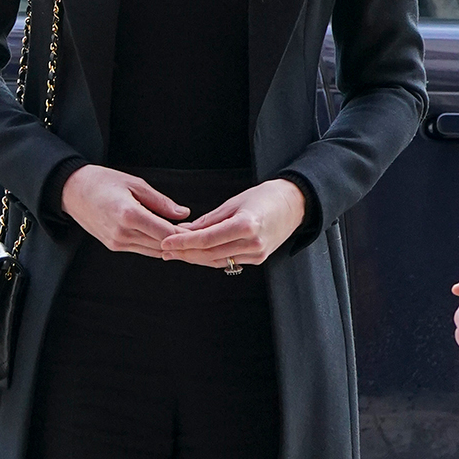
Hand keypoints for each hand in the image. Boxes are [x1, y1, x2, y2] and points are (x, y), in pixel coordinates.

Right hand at [61, 164, 189, 254]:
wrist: (72, 191)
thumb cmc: (102, 181)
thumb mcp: (135, 184)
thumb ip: (161, 202)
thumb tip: (184, 214)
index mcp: (129, 215)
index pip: (166, 233)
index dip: (185, 234)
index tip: (198, 229)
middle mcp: (123, 233)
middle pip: (162, 246)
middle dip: (180, 242)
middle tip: (198, 234)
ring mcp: (117, 242)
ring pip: (153, 251)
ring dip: (169, 246)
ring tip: (185, 237)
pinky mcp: (114, 246)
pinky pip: (142, 249)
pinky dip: (155, 245)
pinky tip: (166, 238)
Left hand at [159, 179, 304, 268]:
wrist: (294, 204)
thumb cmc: (264, 197)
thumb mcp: (234, 203)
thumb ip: (209, 220)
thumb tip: (185, 230)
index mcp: (246, 226)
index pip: (207, 239)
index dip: (183, 243)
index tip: (166, 243)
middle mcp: (252, 243)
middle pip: (209, 254)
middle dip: (184, 253)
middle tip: (165, 251)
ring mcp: (257, 254)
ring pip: (216, 260)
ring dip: (194, 258)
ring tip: (175, 254)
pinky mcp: (258, 259)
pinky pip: (227, 261)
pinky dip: (209, 258)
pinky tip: (195, 254)